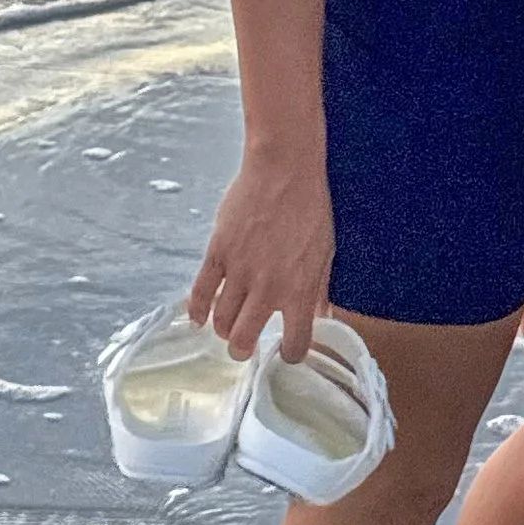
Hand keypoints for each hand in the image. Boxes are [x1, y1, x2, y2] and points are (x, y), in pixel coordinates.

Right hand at [187, 149, 332, 363]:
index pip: (294, 343)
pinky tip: (197, 319)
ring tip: (227, 330)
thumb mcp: (326, 251)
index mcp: (299, 291)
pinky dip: (196, 310)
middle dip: (244, 350)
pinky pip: (200, 292)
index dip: (291, 354)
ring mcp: (239, 272)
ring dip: (223, 331)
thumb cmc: (311, 208)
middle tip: (245, 347)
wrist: (284, 170)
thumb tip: (322, 317)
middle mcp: (267, 288)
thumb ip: (320, 289)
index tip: (287, 352)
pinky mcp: (218, 253)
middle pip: (245, 338)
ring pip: (221, 320)